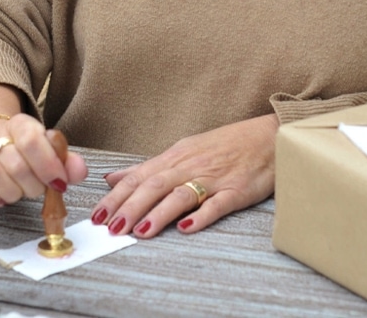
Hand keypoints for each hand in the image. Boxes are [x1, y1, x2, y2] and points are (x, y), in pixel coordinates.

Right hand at [0, 114, 87, 208]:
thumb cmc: (26, 152)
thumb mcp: (50, 151)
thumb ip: (67, 161)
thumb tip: (79, 171)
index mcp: (20, 124)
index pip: (31, 139)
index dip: (48, 165)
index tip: (59, 183)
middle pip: (15, 163)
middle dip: (34, 185)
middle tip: (40, 189)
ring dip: (13, 192)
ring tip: (21, 192)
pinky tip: (3, 198)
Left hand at [91, 114, 278, 238]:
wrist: (269, 136)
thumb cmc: (226, 145)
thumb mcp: (184, 151)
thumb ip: (149, 168)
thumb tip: (113, 178)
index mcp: (177, 156)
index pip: (140, 176)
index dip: (118, 196)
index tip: (97, 214)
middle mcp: (191, 165)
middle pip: (155, 185)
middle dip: (130, 207)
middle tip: (110, 228)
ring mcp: (215, 178)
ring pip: (181, 194)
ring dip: (158, 213)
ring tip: (139, 231)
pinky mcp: (237, 190)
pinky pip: (217, 204)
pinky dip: (201, 216)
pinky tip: (187, 228)